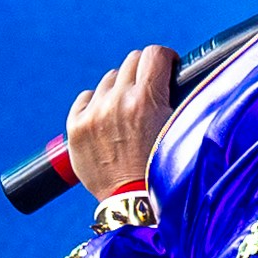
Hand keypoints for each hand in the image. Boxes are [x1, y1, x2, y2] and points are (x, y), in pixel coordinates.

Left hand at [66, 43, 176, 199]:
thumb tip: (181, 77)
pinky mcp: (75, 126)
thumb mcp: (179, 130)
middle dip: (144, 73)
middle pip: (131, 61)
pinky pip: (85, 97)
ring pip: (109, 79)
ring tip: (128, 114)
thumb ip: (178, 100)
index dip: (164, 59)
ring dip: (120, 89)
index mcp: (146, 100)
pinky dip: (96, 103)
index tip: (167, 68)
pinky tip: (106, 120)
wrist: (133, 204)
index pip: (154, 53)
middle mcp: (117, 101)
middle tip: (150, 93)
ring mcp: (94, 113)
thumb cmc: (163, 170)